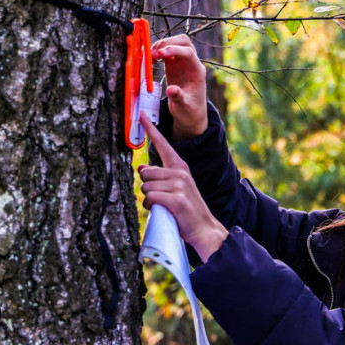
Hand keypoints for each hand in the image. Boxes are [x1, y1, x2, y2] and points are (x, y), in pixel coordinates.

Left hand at [138, 113, 227, 261]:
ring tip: (164, 206)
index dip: (151, 130)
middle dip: (148, 188)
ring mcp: (179, 185)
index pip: (163, 144)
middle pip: (146, 173)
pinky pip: (150, 198)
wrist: (204, 228)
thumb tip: (141, 168)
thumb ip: (160, 177)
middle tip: (162, 199)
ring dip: (149, 199)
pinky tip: (163, 210)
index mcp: (180, 167)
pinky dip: (151, 206)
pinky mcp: (176, 199)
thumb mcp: (175, 188)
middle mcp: (180, 172)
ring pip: (146, 187)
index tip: (142, 115)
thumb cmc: (186, 209)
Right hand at [150, 34, 207, 140]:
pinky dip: (157, 52)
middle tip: (153, 53)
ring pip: (174, 43)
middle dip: (168, 43)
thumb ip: (178, 98)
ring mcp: (182, 63)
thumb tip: (171, 90)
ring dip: (161, 46)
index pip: (188, 53)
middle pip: (183, 41)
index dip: (174, 50)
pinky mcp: (174, 65)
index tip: (160, 54)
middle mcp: (191, 64)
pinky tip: (149, 59)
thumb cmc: (189, 111)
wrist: (190, 113)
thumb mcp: (184, 107)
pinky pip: (166, 52)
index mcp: (197, 72)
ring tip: (149, 56)